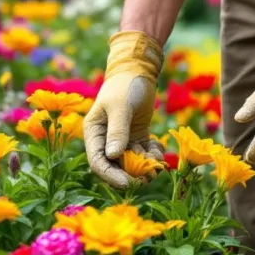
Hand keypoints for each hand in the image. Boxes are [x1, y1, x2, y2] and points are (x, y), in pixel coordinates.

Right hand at [84, 31, 164, 187]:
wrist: (138, 71)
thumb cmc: (125, 85)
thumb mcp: (120, 106)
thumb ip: (117, 131)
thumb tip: (113, 157)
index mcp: (94, 133)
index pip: (98, 162)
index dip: (111, 176)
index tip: (128, 183)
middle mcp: (105, 140)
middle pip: (115, 167)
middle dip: (132, 175)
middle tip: (149, 177)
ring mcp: (121, 140)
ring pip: (132, 163)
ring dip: (146, 167)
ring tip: (159, 164)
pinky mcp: (136, 137)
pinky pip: (144, 154)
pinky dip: (153, 156)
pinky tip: (160, 149)